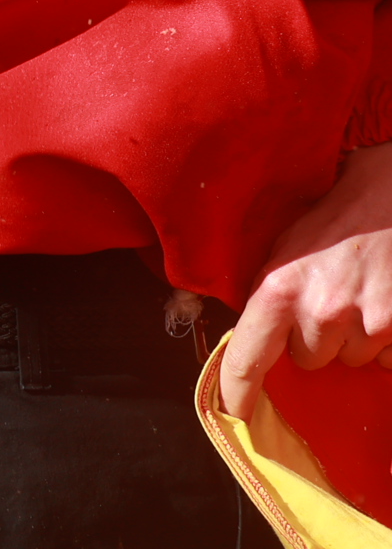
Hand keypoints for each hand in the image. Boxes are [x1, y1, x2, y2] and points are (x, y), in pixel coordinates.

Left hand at [222, 143, 391, 419]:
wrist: (386, 195)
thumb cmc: (330, 223)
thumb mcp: (281, 250)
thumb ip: (265, 297)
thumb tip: (234, 333)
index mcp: (279, 290)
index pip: (249, 357)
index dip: (238, 392)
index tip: (234, 415)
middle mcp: (322, 311)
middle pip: (309, 360)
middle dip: (315, 339)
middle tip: (327, 300)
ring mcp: (368, 321)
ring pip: (351, 359)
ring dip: (352, 337)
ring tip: (357, 295)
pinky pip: (386, 358)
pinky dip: (385, 340)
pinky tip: (383, 303)